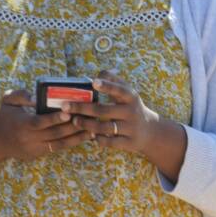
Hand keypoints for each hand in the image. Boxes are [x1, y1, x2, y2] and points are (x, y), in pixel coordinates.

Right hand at [0, 89, 87, 160]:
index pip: (39, 122)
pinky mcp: (39, 154)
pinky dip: (72, 143)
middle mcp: (29, 138)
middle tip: (88, 118)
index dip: (54, 119)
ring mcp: (35, 148)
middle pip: (54, 134)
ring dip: (77, 137)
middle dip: (72, 127)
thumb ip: (21, 95)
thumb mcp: (7, 101)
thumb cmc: (5, 116)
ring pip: (59, 144)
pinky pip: (58, 149)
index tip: (68, 113)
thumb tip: (37, 97)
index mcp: (21, 124)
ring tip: (93, 129)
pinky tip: (85, 136)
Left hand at [63, 70, 187, 184]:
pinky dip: (98, 139)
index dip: (107, 85)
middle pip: (103, 110)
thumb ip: (114, 81)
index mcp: (131, 97)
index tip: (93, 82)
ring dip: (86, 125)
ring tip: (74, 121)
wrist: (150, 131)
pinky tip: (89, 135)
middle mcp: (132, 112)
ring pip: (104, 127)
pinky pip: (110, 142)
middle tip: (65, 107)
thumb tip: (98, 73)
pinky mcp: (129, 143)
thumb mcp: (128, 93)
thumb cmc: (131, 107)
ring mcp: (131, 128)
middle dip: (82, 108)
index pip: (119, 89)